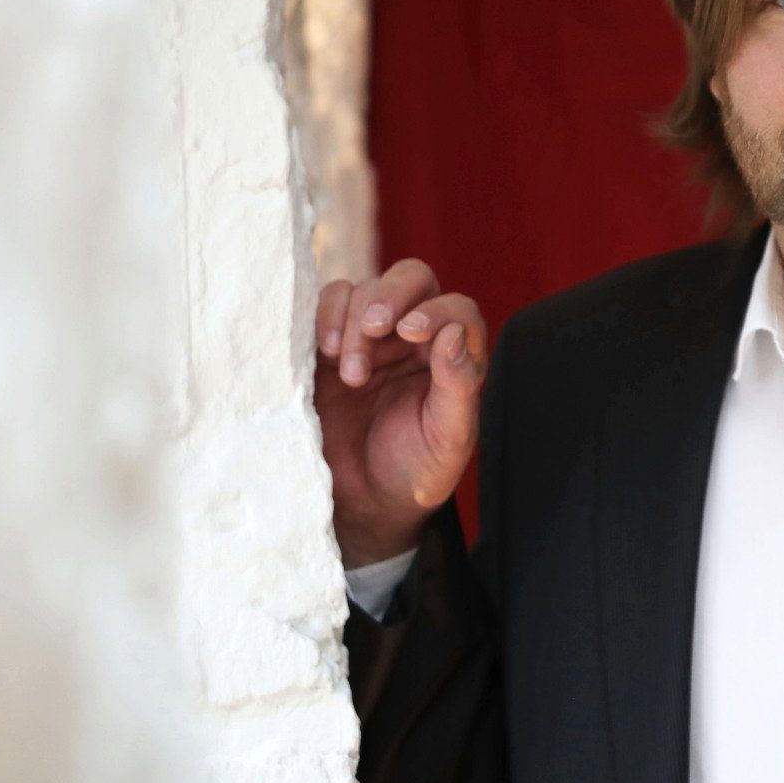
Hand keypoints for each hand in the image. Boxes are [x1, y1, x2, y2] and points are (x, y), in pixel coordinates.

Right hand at [315, 258, 488, 569]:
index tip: (412, 331)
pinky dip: (324, 317)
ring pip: (364, 290)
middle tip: (376, 327)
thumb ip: (459, 385)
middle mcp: (413, 337)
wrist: (359, 503)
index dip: (437, 311)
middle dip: (391, 295)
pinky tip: (325, 352)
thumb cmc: (413, 471)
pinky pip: (326, 306)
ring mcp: (369, 337)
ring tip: (350, 374)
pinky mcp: (328, 344)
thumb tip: (454, 332)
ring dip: (355, 321)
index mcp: (452, 356)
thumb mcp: (448, 439)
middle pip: (411, 279)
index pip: (455, 310)